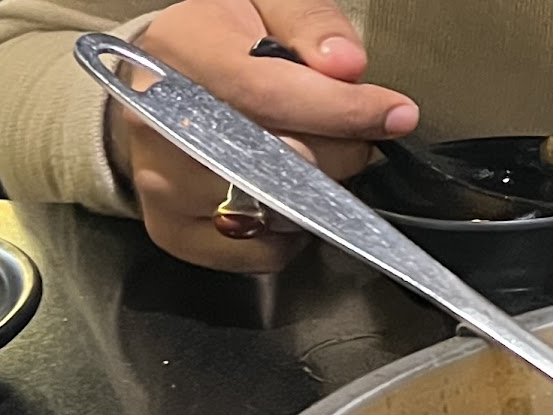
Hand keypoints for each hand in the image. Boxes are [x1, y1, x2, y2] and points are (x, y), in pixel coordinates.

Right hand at [107, 0, 417, 273]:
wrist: (158, 91)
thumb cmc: (217, 46)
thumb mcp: (264, 6)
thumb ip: (311, 24)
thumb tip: (346, 65)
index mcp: (180, 54)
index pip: (271, 95)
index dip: (344, 110)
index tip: (394, 115)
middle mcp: (160, 124)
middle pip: (287, 162)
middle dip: (338, 149)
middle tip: (340, 131)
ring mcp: (164, 184)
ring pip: (282, 213)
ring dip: (318, 195)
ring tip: (304, 157)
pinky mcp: (177, 233)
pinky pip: (266, 252)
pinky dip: (292, 233)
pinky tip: (283, 196)